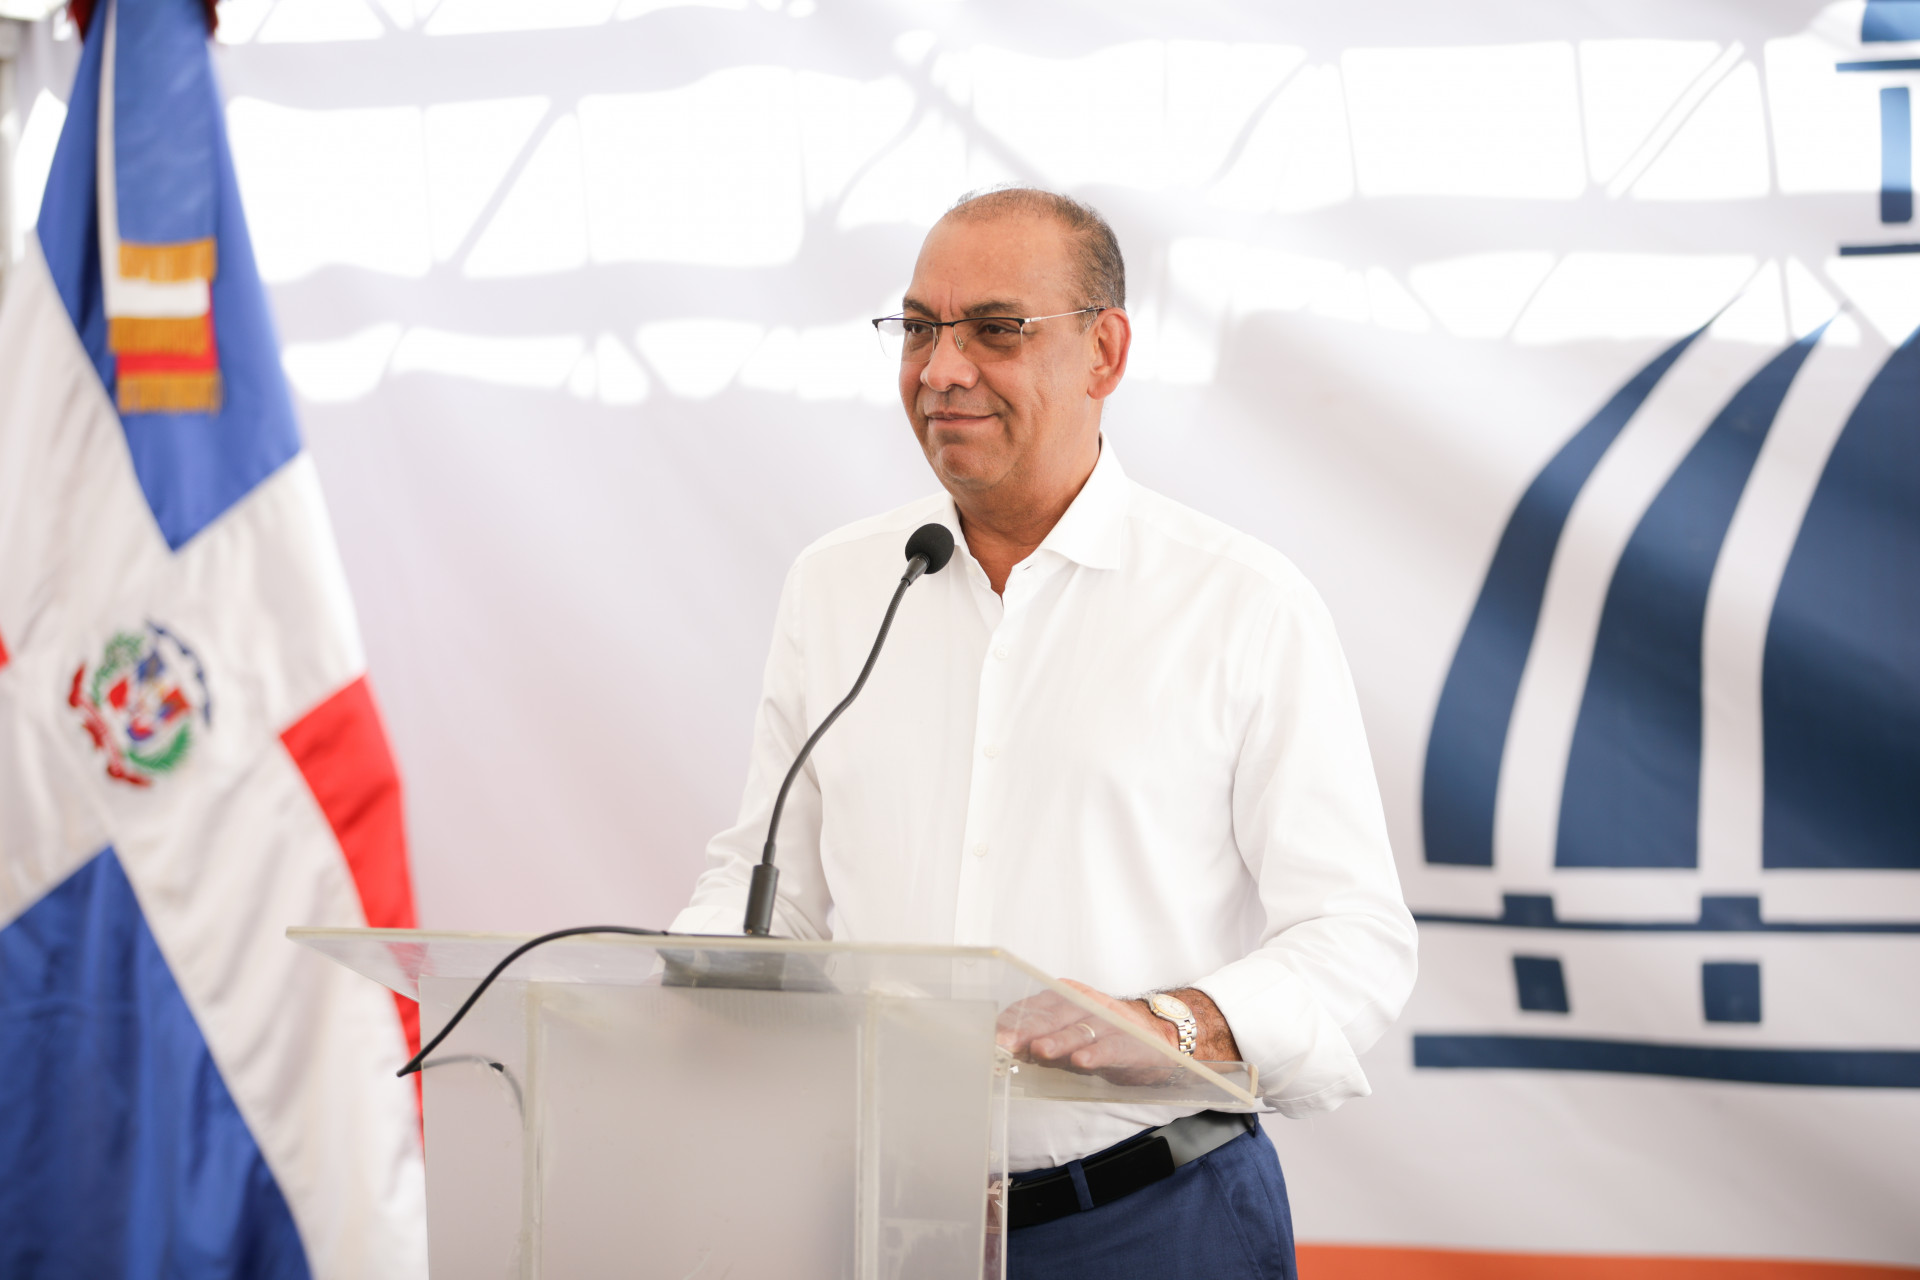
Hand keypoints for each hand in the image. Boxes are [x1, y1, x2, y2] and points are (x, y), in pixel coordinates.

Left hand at [993, 981, 1239, 1084]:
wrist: (1161, 1038)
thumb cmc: (1104, 1038)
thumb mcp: (1069, 1037)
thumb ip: (1039, 1042)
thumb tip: (1000, 1052)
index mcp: (1066, 998)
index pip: (1033, 1008)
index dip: (1011, 1023)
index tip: (989, 1038)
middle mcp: (1085, 1004)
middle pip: (1052, 1016)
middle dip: (1026, 1031)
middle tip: (1003, 1045)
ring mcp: (1110, 1021)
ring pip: (1079, 1029)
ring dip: (1058, 1040)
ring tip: (1039, 1051)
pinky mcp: (1131, 1041)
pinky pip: (1111, 1046)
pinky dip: (1097, 1053)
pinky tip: (1082, 1062)